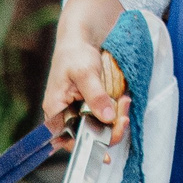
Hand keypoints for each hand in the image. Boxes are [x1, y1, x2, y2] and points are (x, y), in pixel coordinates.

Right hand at [42, 0, 129, 146]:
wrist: (86, 31)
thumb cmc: (75, 50)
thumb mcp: (85, 72)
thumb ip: (95, 96)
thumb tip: (107, 118)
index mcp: (57, 110)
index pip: (68, 140)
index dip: (87, 147)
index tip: (105, 151)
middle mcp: (69, 113)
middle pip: (90, 134)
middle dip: (109, 130)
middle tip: (124, 118)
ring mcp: (85, 107)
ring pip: (104, 125)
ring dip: (118, 118)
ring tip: (126, 102)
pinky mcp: (99, 100)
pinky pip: (111, 113)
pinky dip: (120, 109)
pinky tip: (126, 99)